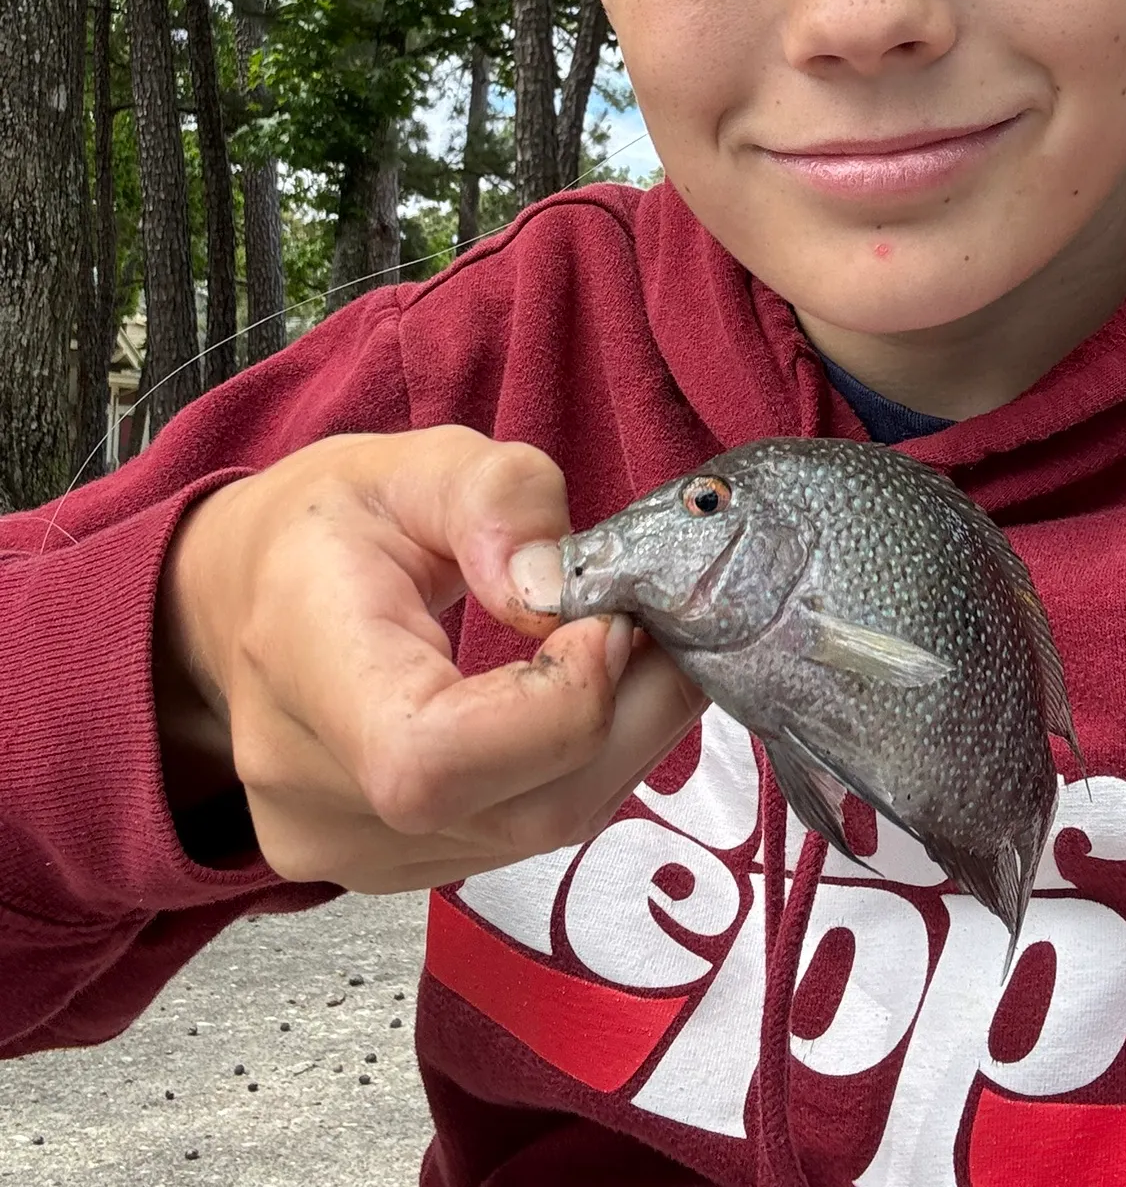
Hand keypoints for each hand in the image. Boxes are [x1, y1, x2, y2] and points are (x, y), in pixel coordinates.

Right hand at [155, 426, 706, 891]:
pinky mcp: (391, 870)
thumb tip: (562, 593)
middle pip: (523, 807)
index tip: (615, 617)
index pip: (435, 758)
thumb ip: (498, 500)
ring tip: (638, 652)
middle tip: (674, 626)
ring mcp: (352, 851)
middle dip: (636, 712)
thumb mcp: (411, 464)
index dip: (563, 704)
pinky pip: (525, 836)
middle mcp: (315, 792)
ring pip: (543, 828)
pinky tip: (589, 700)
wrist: (242, 604)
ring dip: (624, 738)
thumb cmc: (325, 529)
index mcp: (304, 666)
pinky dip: (585, 767)